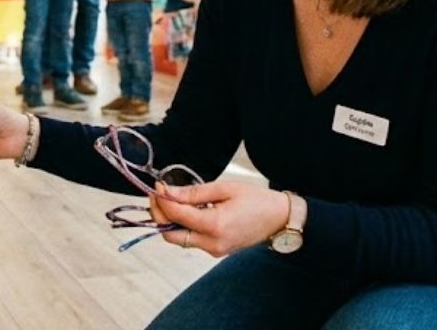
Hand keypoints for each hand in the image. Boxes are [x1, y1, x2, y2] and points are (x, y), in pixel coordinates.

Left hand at [148, 181, 290, 256]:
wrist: (279, 219)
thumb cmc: (255, 199)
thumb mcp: (224, 188)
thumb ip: (194, 192)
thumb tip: (168, 192)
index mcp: (215, 225)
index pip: (176, 215)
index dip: (162, 200)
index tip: (158, 185)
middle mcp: (212, 243)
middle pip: (170, 234)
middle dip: (159, 215)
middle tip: (157, 195)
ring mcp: (214, 250)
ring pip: (178, 239)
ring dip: (169, 221)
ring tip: (169, 200)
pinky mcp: (216, 251)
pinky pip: (190, 240)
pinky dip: (182, 226)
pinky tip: (185, 210)